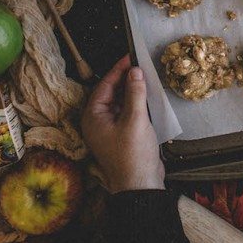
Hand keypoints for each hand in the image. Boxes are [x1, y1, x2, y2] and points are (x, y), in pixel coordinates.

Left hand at [82, 55, 164, 192]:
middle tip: (141, 64)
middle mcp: (98, 121)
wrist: (141, 186)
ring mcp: (110, 128)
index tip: (131, 56)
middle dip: (126, 79)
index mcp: (93, 116)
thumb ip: (135, 93)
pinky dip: (137, 103)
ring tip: (147, 76)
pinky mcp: (122, 134)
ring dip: (133, 90)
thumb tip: (135, 71)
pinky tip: (149, 95)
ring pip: (120, 102)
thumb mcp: (135, 120)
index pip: (104, 85)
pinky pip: (127, 112)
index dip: (118, 69)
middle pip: (111, 92)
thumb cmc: (133, 154)